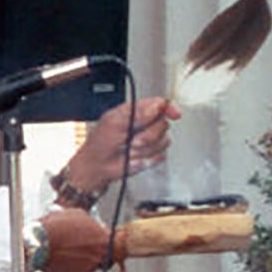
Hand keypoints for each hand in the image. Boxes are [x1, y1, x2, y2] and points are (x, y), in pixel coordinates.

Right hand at [41, 208, 124, 271]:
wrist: (39, 242)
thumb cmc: (58, 225)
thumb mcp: (78, 215)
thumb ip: (92, 223)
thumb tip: (98, 227)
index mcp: (104, 240)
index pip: (119, 245)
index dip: (112, 241)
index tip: (106, 239)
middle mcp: (99, 256)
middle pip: (107, 256)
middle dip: (99, 250)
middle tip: (88, 245)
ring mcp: (88, 268)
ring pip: (92, 263)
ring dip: (85, 257)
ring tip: (69, 248)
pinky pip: (79, 269)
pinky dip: (74, 264)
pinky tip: (63, 255)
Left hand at [60, 97, 179, 196]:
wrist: (97, 166)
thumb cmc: (100, 143)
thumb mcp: (114, 123)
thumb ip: (136, 114)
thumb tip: (155, 107)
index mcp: (136, 112)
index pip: (159, 104)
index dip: (169, 108)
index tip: (174, 114)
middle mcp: (145, 124)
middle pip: (163, 124)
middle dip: (149, 135)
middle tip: (133, 141)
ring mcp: (149, 140)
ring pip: (163, 141)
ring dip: (145, 149)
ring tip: (130, 150)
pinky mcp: (151, 155)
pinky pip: (160, 155)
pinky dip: (147, 159)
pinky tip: (134, 158)